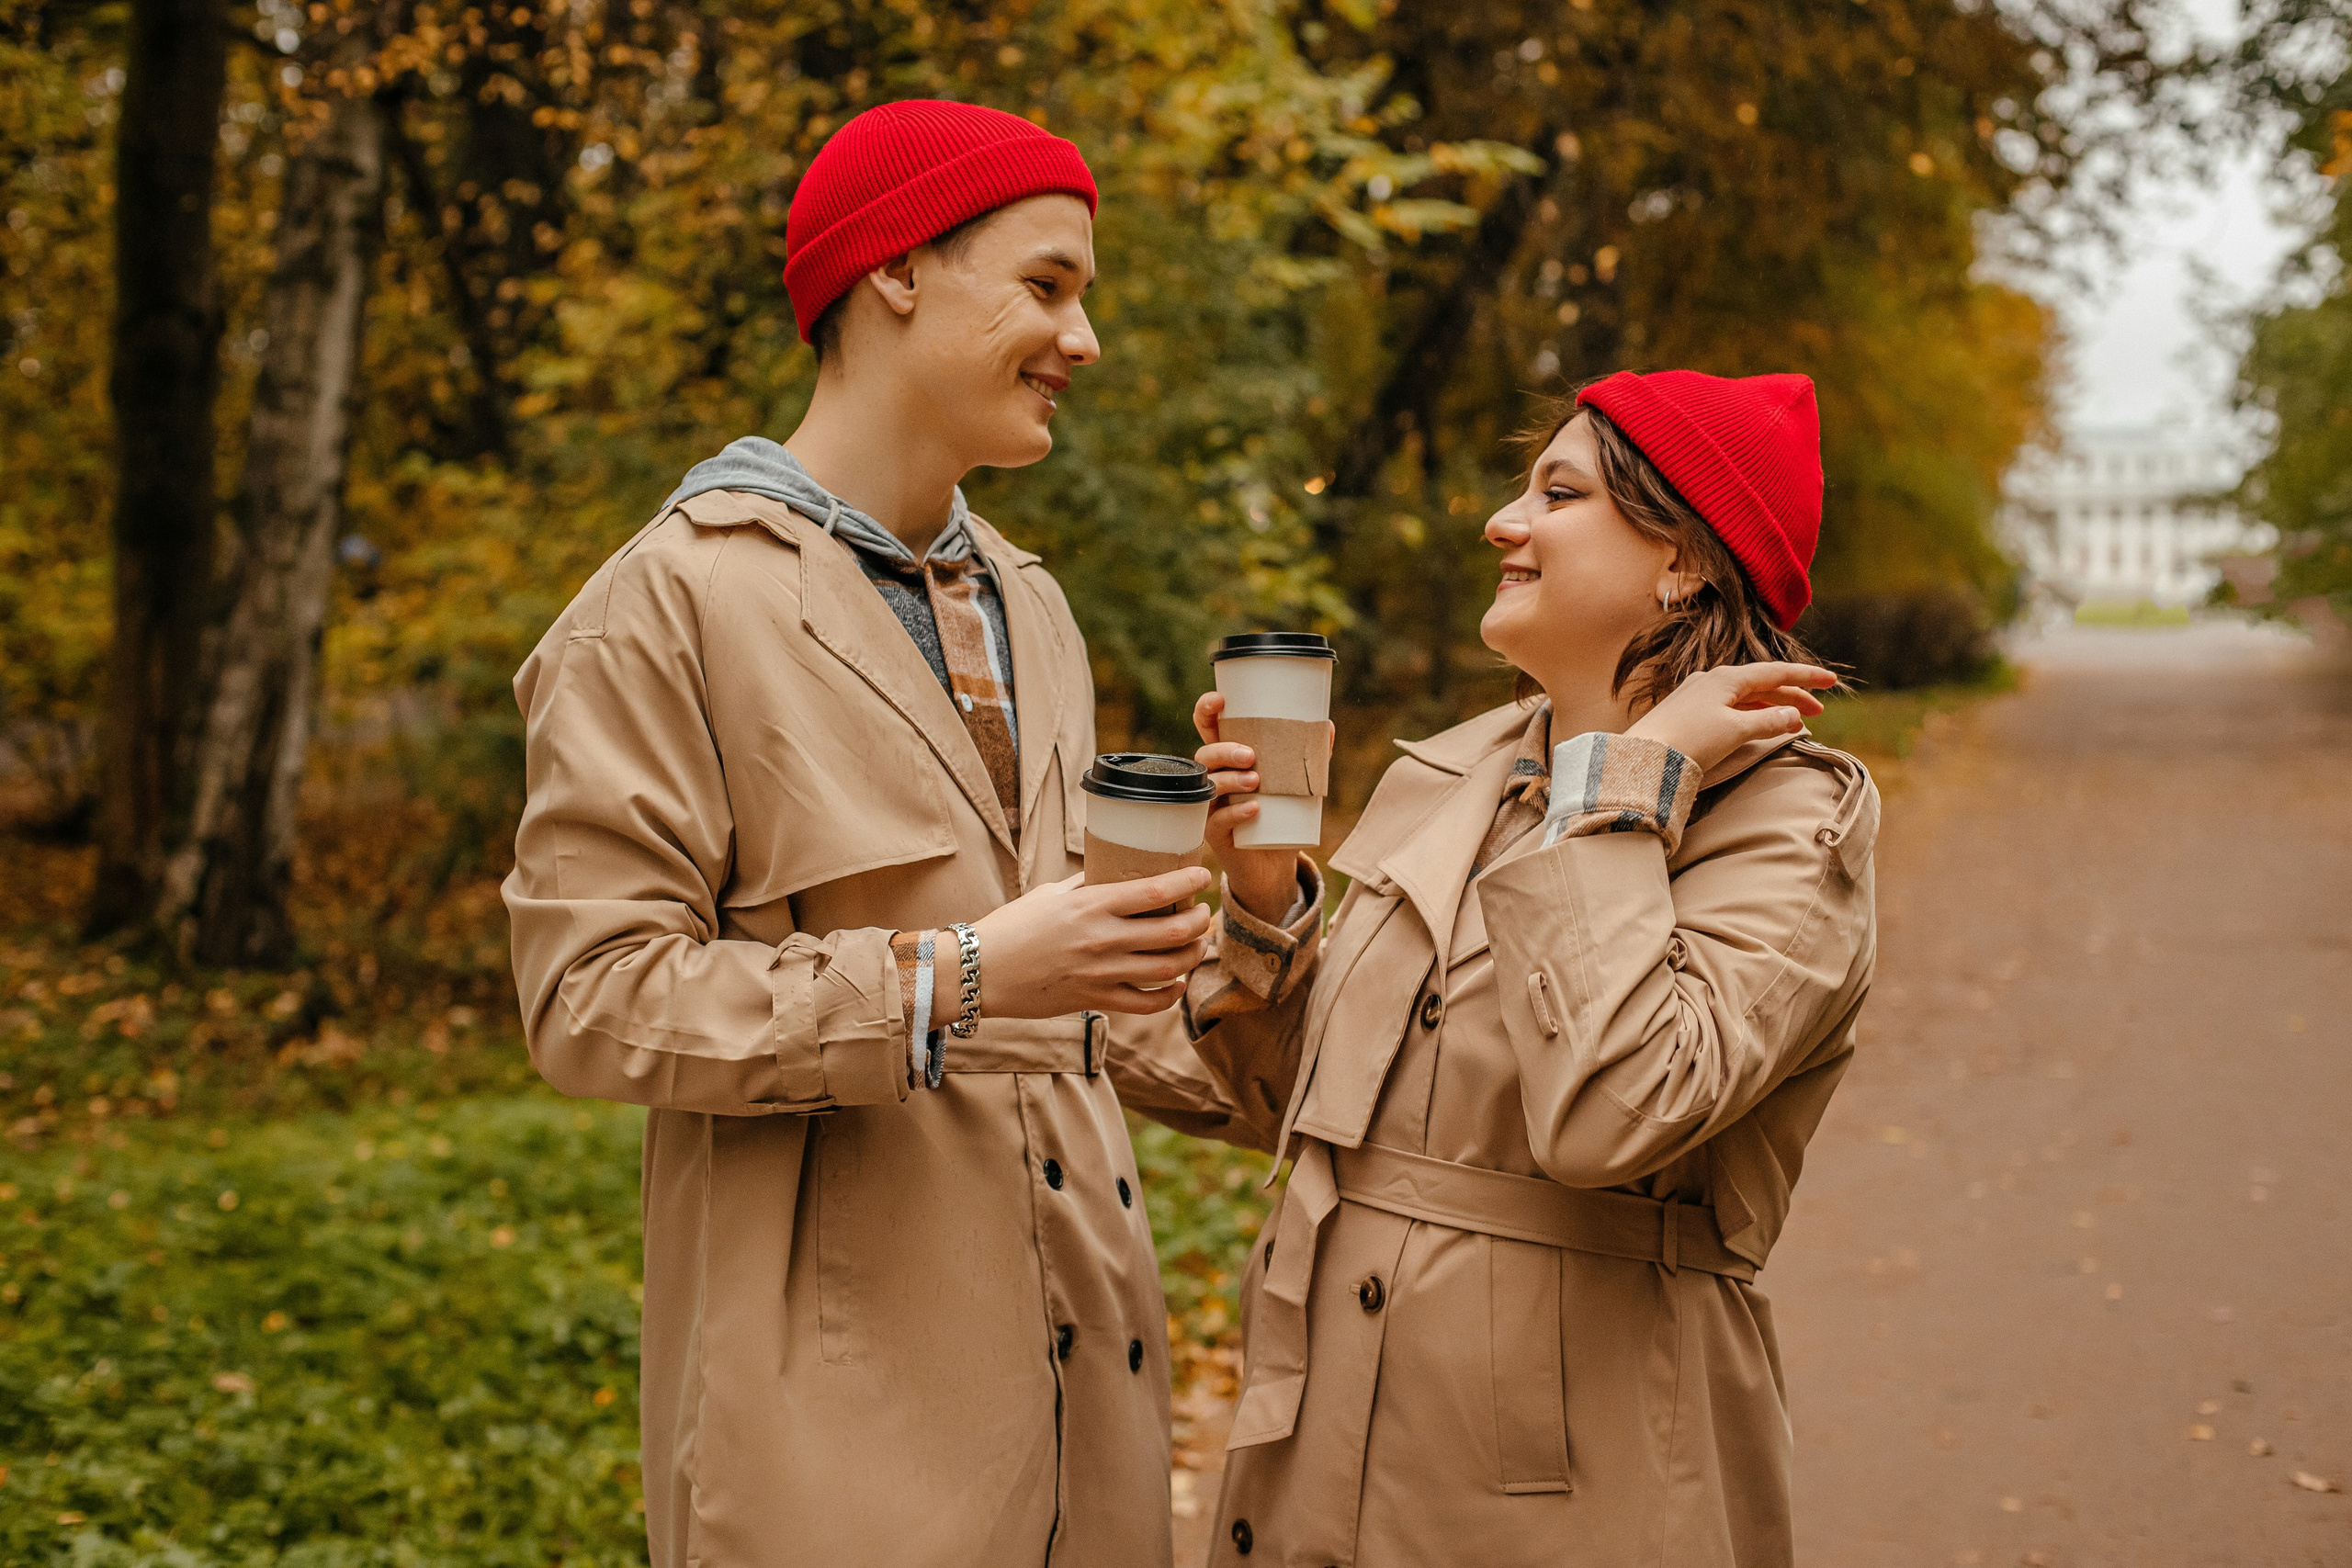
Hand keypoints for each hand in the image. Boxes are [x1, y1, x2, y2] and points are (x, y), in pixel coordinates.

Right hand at [947, 868, 1213, 1020]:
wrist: (979, 971)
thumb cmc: (1011, 928)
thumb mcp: (1049, 894)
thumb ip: (1085, 885)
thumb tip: (1111, 872)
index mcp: (1090, 905)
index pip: (1154, 891)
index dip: (1187, 883)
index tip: (1202, 877)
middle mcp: (1101, 939)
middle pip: (1172, 932)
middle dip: (1199, 922)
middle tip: (1204, 914)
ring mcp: (1100, 973)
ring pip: (1167, 968)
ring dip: (1191, 955)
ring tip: (1197, 944)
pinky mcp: (1095, 1000)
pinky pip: (1146, 1003)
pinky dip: (1170, 995)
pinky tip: (1176, 983)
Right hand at [1193, 690, 1313, 924]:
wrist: (1273, 865)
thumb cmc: (1280, 816)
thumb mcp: (1295, 785)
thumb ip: (1308, 758)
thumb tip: (1328, 728)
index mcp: (1228, 760)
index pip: (1208, 729)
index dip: (1206, 711)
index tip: (1219, 700)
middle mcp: (1213, 780)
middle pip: (1204, 756)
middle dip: (1224, 751)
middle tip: (1251, 755)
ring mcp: (1211, 807)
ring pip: (1207, 786)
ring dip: (1229, 780)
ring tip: (1256, 781)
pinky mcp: (1215, 835)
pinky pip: (1217, 821)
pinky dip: (1236, 814)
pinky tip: (1254, 810)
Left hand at [1622, 661, 1836, 773]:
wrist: (1642, 758)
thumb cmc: (1689, 741)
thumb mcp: (1736, 731)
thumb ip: (1768, 721)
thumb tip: (1792, 715)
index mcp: (1726, 678)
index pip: (1776, 672)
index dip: (1806, 677)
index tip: (1832, 681)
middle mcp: (1712, 680)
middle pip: (1761, 684)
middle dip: (1792, 695)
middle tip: (1819, 711)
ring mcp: (1698, 695)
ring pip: (1745, 696)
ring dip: (1772, 706)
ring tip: (1794, 722)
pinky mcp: (1688, 713)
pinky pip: (1730, 707)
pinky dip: (1751, 714)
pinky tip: (1759, 724)